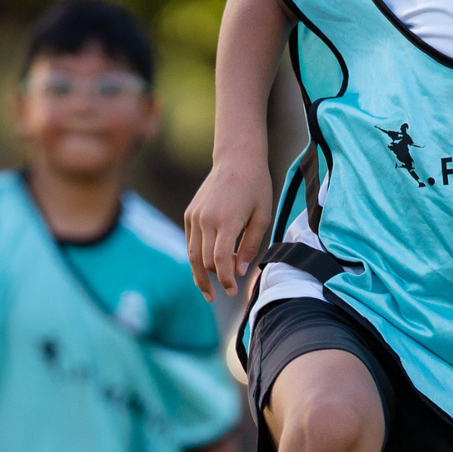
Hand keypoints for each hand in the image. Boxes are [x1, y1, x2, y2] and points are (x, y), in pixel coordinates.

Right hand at [185, 153, 274, 300]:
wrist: (236, 160)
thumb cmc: (256, 187)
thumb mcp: (263, 217)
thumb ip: (251, 245)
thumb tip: (240, 271)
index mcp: (226, 220)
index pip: (220, 259)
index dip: (225, 279)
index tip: (232, 291)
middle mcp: (206, 218)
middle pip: (205, 261)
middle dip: (217, 278)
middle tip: (230, 288)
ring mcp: (194, 216)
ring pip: (193, 255)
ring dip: (200, 275)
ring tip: (208, 292)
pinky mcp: (190, 214)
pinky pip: (190, 243)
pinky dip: (197, 258)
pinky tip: (205, 269)